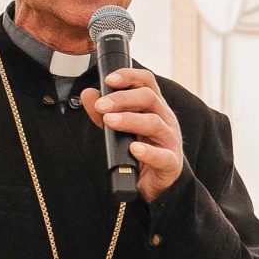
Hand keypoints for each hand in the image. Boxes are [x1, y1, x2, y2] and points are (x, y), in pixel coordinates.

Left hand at [82, 68, 185, 203]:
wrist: (155, 182)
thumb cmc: (141, 150)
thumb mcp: (120, 128)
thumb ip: (104, 112)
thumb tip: (88, 94)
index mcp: (155, 107)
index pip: (146, 82)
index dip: (129, 76)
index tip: (109, 80)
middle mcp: (165, 119)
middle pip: (149, 98)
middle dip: (122, 98)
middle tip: (101, 105)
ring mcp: (170, 140)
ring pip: (154, 123)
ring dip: (130, 120)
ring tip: (109, 121)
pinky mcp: (171, 162)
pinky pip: (162, 156)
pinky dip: (148, 152)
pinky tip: (133, 149)